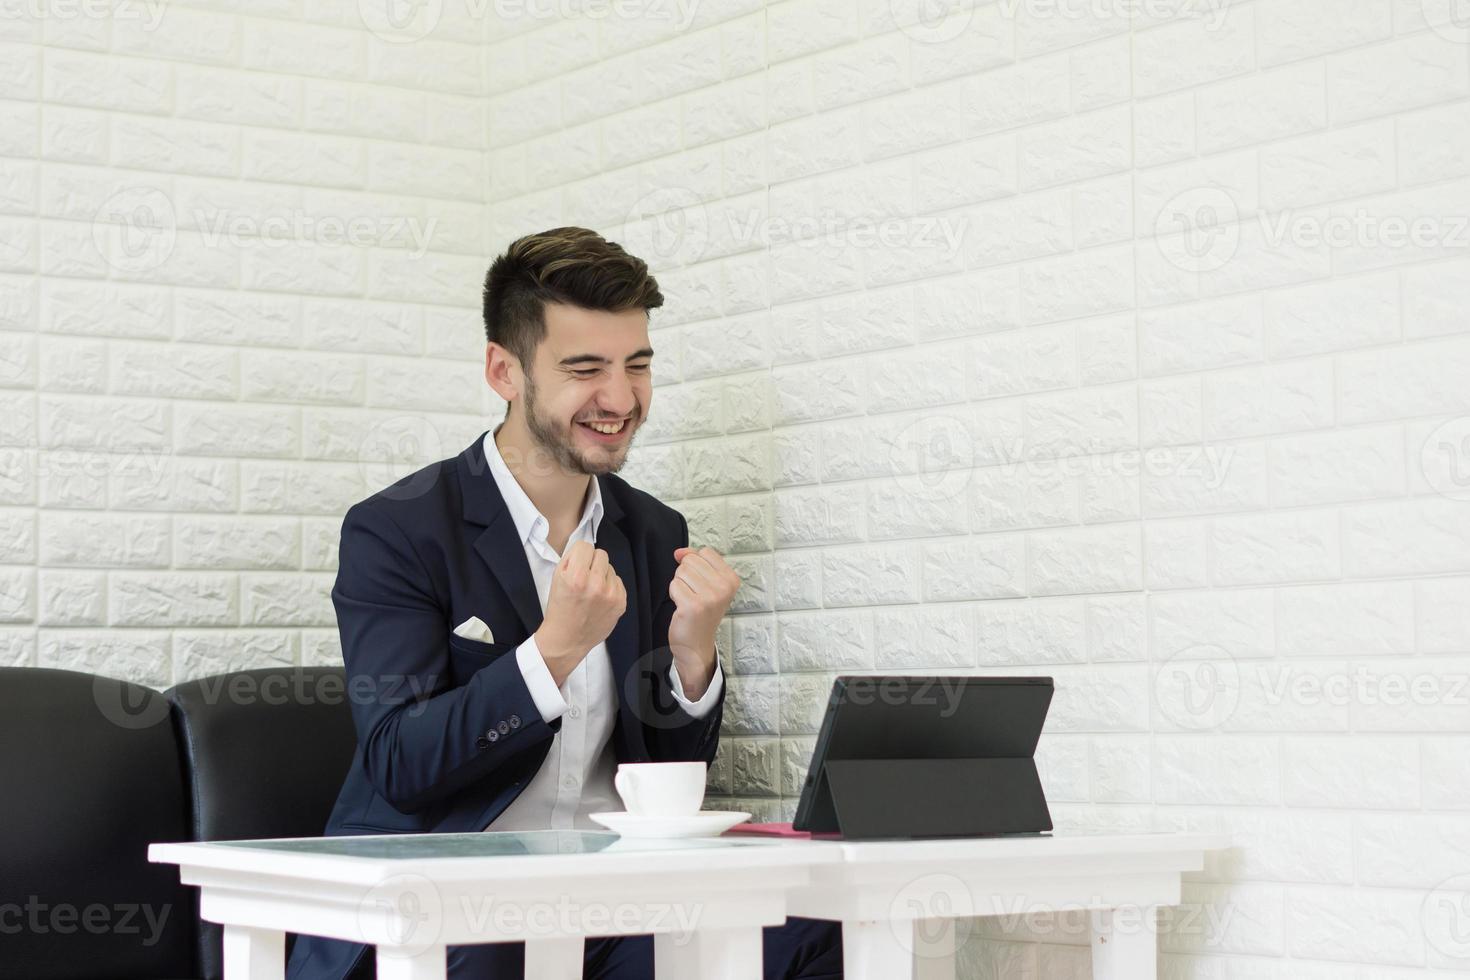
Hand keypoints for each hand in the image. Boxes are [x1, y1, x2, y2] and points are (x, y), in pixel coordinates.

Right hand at [534, 540, 625, 686]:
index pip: (585, 546)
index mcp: (576, 577)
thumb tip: (587, 548)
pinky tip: (599, 598)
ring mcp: (610, 595)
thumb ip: (571, 558)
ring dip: (602, 575)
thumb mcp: (556, 578)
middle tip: (584, 577)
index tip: (577, 564)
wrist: (567, 639)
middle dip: (592, 563)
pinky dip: (610, 587)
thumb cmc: (560, 608)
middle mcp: (595, 585)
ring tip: (591, 591)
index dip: (579, 554)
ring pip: (611, 568)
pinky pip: (619, 582)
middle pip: (601, 554)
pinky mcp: (621, 603)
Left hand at [667, 546, 739, 696]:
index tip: (700, 582)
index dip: (696, 564)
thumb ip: (695, 561)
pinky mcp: (693, 606)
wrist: (696, 644)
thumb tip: (679, 552)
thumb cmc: (701, 612)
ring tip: (688, 600)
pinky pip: (674, 585)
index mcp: (731, 580)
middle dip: (686, 575)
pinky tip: (682, 607)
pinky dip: (674, 595)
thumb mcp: (707, 583)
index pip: (705, 552)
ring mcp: (709, 598)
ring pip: (681, 572)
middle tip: (694, 594)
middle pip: (691, 561)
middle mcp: (724, 588)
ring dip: (680, 585)